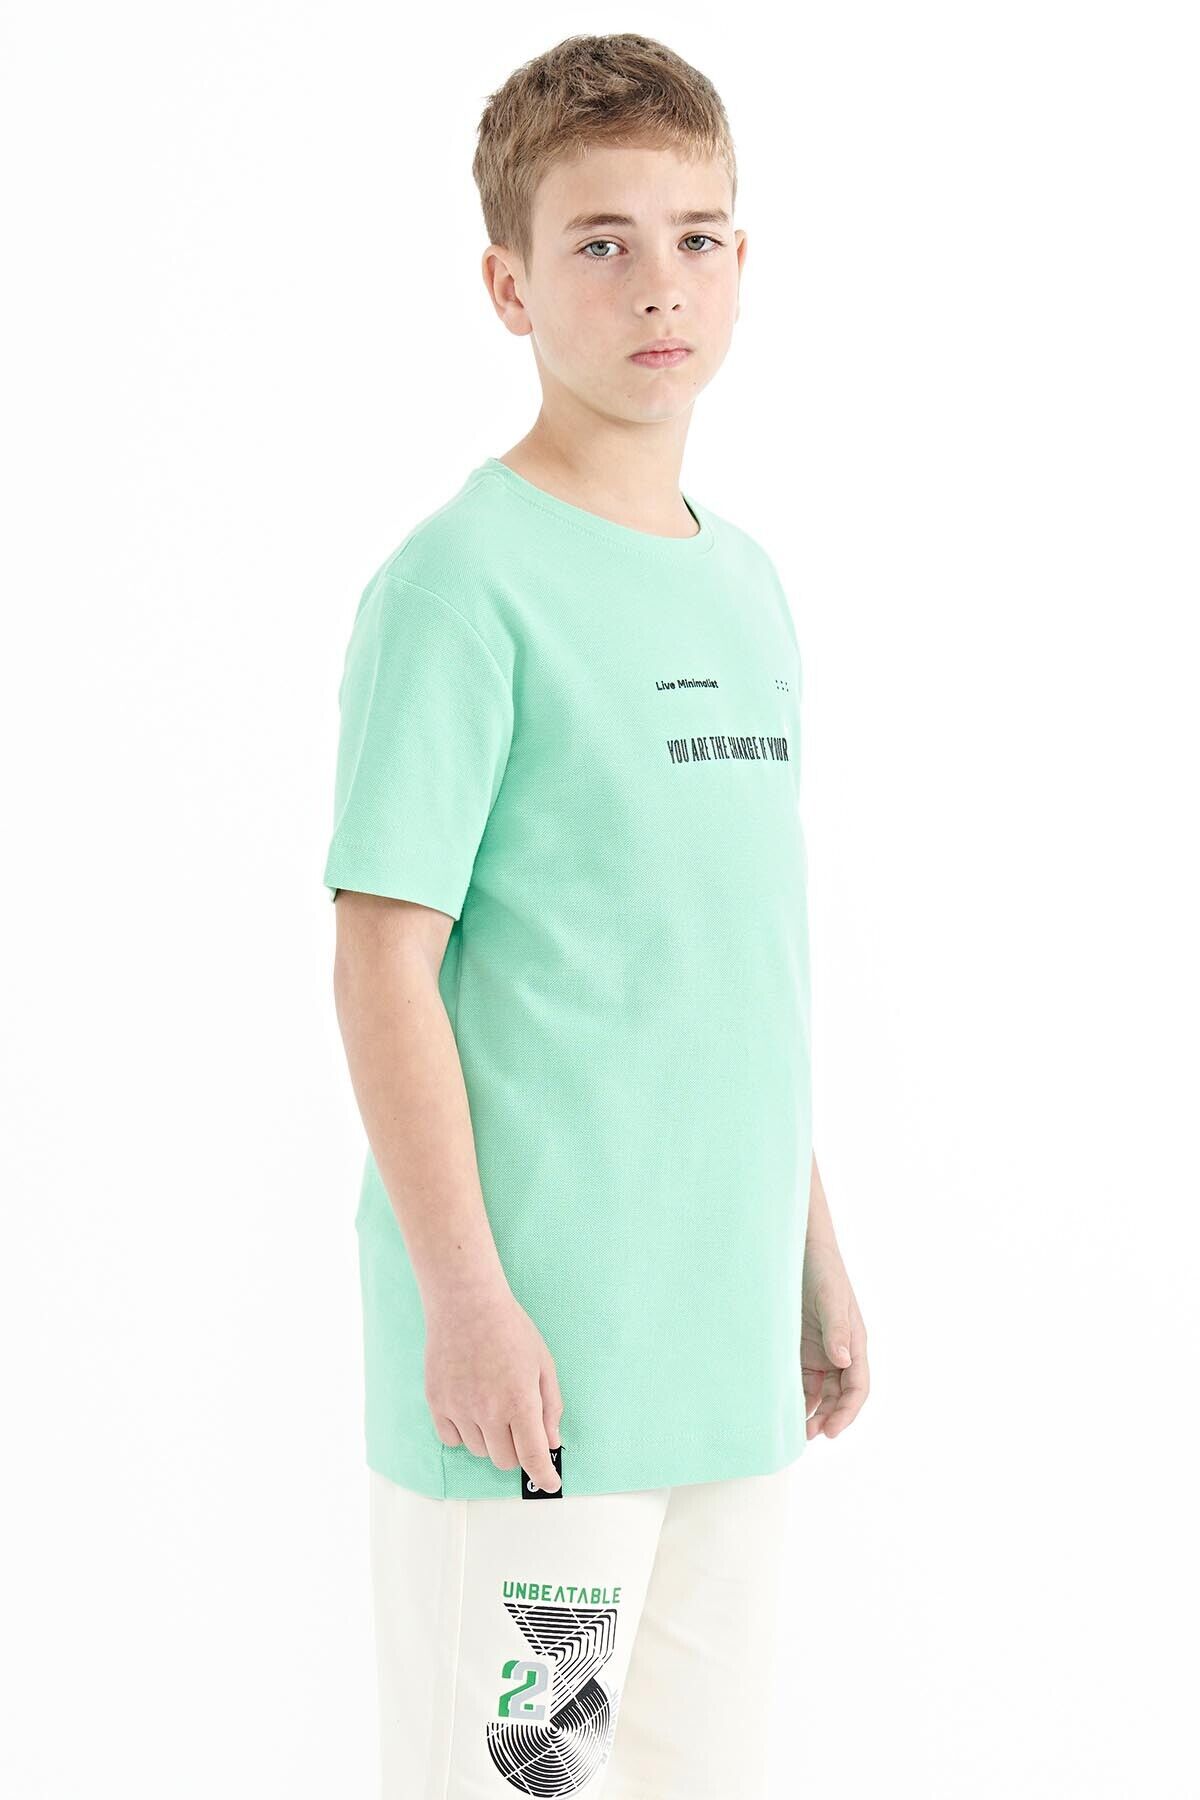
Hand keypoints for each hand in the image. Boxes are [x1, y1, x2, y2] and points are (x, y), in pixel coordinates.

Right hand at [424, 1285, 563, 1490]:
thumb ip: (550, 1407)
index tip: (551, 1483)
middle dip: (516, 1450)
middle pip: (505, 1460)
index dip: (544, 1475)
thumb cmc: (509, 1329)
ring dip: (490, 1439)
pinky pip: (452, 1440)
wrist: (466, 1303)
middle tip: (517, 1423)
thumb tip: (551, 1441)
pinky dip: (464, 1432)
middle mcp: (488, 1411)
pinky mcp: (437, 1403)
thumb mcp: (543, 1364)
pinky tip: (470, 1407)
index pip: (532, 1457)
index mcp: (520, 1402)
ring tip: (491, 1402)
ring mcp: (459, 1409)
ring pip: (479, 1451)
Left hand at [800, 1236, 868, 1439]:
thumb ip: (836, 1329)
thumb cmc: (821, 1269)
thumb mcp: (830, 1298)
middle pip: (837, 1396)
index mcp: (854, 1342)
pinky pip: (797, 1378)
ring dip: (809, 1411)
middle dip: (826, 1417)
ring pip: (817, 1392)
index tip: (831, 1431)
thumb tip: (843, 1360)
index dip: (847, 1412)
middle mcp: (838, 1351)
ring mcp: (817, 1350)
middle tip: (806, 1435)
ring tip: (792, 1428)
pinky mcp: (797, 1348)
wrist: (798, 1248)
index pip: (857, 1387)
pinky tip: (779, 1407)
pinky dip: (793, 1395)